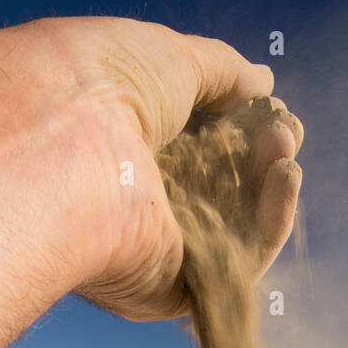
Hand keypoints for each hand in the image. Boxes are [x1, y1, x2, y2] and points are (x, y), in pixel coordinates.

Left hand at [48, 18, 303, 318]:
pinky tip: (286, 175)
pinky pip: (236, 264)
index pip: (188, 144)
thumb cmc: (95, 85)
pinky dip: (270, 222)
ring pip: (231, 227)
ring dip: (268, 183)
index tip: (269, 104)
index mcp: (114, 146)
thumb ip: (222, 71)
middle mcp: (127, 202)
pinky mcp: (171, 289)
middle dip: (257, 153)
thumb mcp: (169, 58)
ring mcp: (149, 250)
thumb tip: (263, 80)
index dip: (236, 125)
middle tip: (284, 126)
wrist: (61, 145)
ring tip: (286, 141)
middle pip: (215, 187)